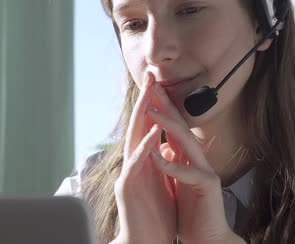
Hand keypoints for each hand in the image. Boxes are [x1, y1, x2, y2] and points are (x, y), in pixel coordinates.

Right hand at [112, 72, 176, 243]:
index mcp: (143, 162)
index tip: (158, 83)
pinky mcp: (128, 188)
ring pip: (134, 138)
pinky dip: (146, 145)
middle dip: (145, 100)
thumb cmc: (154, 218)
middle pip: (138, 126)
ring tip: (150, 92)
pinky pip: (138, 163)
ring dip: (143, 115)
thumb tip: (166, 146)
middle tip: (150, 75)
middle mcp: (133, 164)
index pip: (147, 128)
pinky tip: (155, 131)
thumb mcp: (161, 184)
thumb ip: (160, 163)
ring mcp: (128, 174)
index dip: (152, 105)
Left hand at [147, 81, 244, 243]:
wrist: (206, 238)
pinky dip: (171, 165)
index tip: (148, 91)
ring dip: (168, 127)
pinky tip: (157, 155)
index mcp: (188, 158)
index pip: (173, 128)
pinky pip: (188, 173)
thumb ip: (173, 164)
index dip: (161, 109)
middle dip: (166, 106)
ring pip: (186, 143)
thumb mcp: (178, 183)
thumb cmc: (192, 211)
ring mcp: (205, 171)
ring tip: (152, 112)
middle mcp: (198, 160)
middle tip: (153, 86)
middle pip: (181, 127)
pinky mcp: (208, 187)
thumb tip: (163, 147)